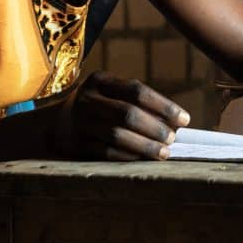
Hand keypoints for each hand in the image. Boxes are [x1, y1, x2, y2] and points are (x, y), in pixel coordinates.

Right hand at [55, 72, 190, 160]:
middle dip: (155, 128)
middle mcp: (87, 99)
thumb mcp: (112, 93)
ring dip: (145, 146)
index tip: (184, 120)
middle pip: (127, 113)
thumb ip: (139, 103)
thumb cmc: (100, 106)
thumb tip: (177, 123)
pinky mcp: (76, 144)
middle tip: (172, 139)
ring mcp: (79, 122)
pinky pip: (106, 153)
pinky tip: (143, 161)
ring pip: (117, 135)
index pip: (136, 91)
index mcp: (100, 81)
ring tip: (163, 153)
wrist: (59, 122)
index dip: (163, 106)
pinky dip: (128, 157)